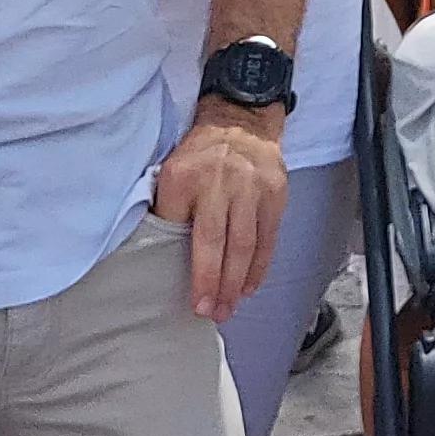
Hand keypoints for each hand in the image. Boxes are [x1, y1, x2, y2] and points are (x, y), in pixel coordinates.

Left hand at [153, 100, 290, 321]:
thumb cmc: (199, 157)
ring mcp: (253, 188)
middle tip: (212, 313)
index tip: (193, 302)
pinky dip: (260, 265)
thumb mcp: (170, 175)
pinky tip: (249, 286)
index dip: (195, 272)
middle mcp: (223, 182)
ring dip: (238, 281)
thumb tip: (159, 256)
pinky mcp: (275, 193)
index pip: (190, 233)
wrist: (240, 121)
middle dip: (217, 284)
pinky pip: (268, 237)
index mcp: (187, 178)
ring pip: (247, 244)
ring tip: (228, 306)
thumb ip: (168, 211)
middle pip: (221, 243)